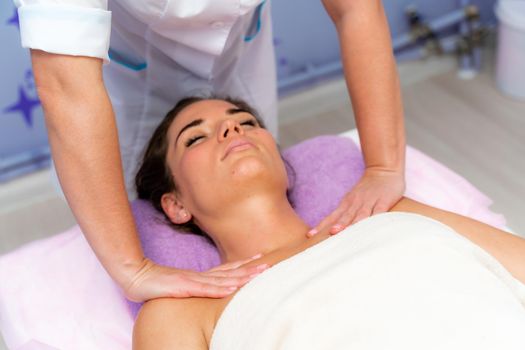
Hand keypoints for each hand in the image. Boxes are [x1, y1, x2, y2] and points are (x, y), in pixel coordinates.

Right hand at [123, 255, 268, 301]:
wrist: (136, 277)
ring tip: (259, 273)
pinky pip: (206, 289)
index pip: (227, 269)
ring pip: (223, 278)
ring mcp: (193, 280)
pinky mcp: (185, 286)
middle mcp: (200, 276)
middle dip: (250, 268)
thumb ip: (195, 286)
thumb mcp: (180, 286)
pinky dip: (221, 288)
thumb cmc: (157, 284)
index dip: (244, 265)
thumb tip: (210, 289)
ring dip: (242, 276)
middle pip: (230, 271)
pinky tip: (234, 287)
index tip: (260, 259)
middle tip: (269, 264)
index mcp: (200, 275)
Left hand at [307, 168, 404, 236]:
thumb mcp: (353, 199)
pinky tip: (371, 227)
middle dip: (338, 225)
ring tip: (347, 231)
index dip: (322, 225)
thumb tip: (333, 231)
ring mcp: (369, 201)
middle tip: (330, 234)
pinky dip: (375, 219)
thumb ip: (346, 214)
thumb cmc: (367, 189)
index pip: (332, 216)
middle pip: (345, 216)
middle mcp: (356, 203)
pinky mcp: (383, 201)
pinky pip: (379, 212)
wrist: (384, 170)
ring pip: (360, 215)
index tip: (311, 235)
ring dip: (353, 223)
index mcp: (347, 203)